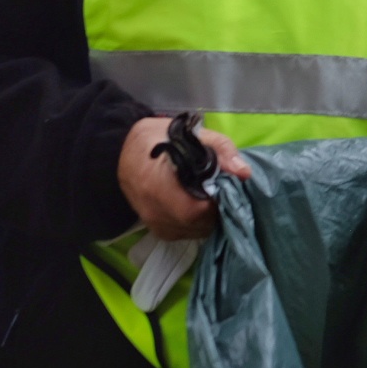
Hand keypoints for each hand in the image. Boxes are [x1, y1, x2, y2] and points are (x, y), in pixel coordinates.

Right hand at [117, 117, 249, 241]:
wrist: (123, 151)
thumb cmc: (159, 139)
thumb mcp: (191, 134)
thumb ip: (220, 150)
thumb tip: (243, 172)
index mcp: (157, 185)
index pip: (195, 209)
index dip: (216, 202)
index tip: (226, 187)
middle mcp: (152, 210)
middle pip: (196, 224)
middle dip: (216, 211)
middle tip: (224, 192)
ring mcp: (152, 222)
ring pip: (191, 232)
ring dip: (208, 219)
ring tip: (213, 198)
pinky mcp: (155, 228)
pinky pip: (182, 233)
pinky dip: (196, 224)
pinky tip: (201, 207)